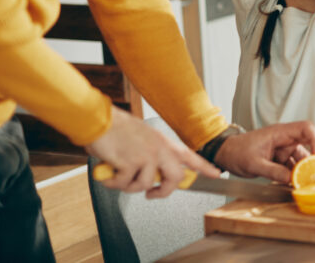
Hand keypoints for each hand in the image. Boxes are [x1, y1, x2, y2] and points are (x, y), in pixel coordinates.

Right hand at [85, 107, 219, 198]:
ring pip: (145, 185)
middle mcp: (159, 148)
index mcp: (163, 142)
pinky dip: (113, 184)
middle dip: (163, 191)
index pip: (190, 156)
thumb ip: (152, 153)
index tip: (216, 174)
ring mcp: (147, 155)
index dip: (204, 167)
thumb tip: (152, 174)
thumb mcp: (142, 137)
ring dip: (128, 186)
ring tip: (118, 178)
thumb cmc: (115, 128)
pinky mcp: (131, 163)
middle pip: (174, 178)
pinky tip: (109, 175)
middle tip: (151, 194)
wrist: (98, 120)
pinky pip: (124, 185)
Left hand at [214, 121, 314, 182]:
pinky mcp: (281, 158)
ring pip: (304, 156)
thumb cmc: (236, 152)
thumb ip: (273, 172)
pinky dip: (298, 174)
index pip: (306, 129)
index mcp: (280, 132)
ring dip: (308, 168)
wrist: (225, 154)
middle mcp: (285, 139)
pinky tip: (299, 183)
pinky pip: (295, 165)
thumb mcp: (253, 164)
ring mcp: (284, 148)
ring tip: (309, 181)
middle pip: (310, 142)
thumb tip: (291, 179)